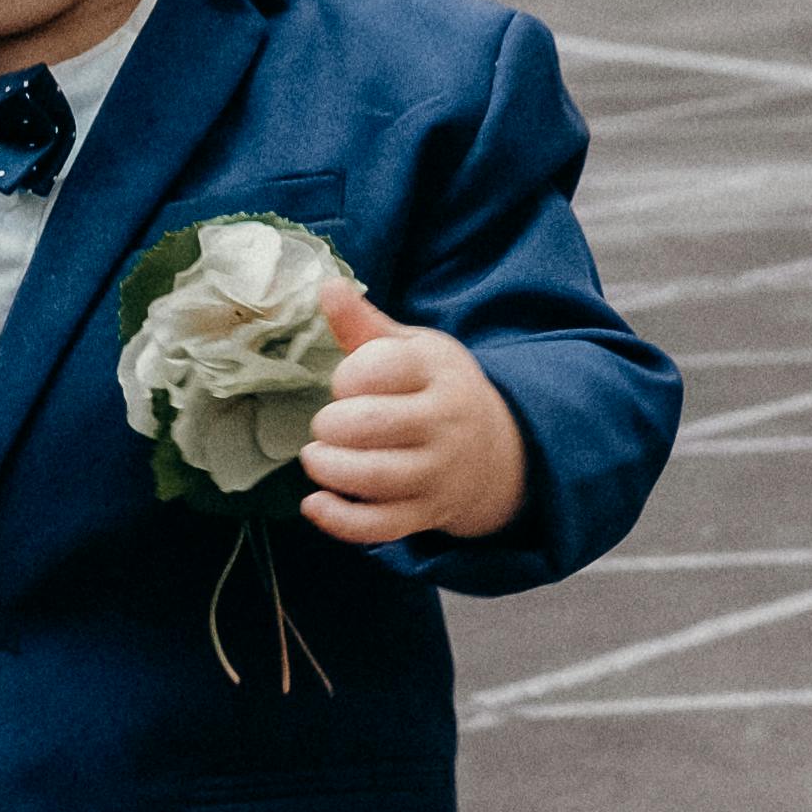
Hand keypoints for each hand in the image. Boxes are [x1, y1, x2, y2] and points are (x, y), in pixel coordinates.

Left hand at [296, 280, 527, 548]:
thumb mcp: (414, 349)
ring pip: (373, 478)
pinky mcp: (425, 513)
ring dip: (329, 468)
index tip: (347, 384)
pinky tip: (314, 504)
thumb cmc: (436, 390)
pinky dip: (339, 520)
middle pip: (371, 426)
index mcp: (438, 373)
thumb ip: (365, 325)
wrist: (496, 452)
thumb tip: (326, 284)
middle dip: (332, 425)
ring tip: (317, 457)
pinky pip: (379, 526)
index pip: (380, 368)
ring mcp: (436, 474)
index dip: (348, 376)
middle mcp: (443, 424)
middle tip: (327, 425)